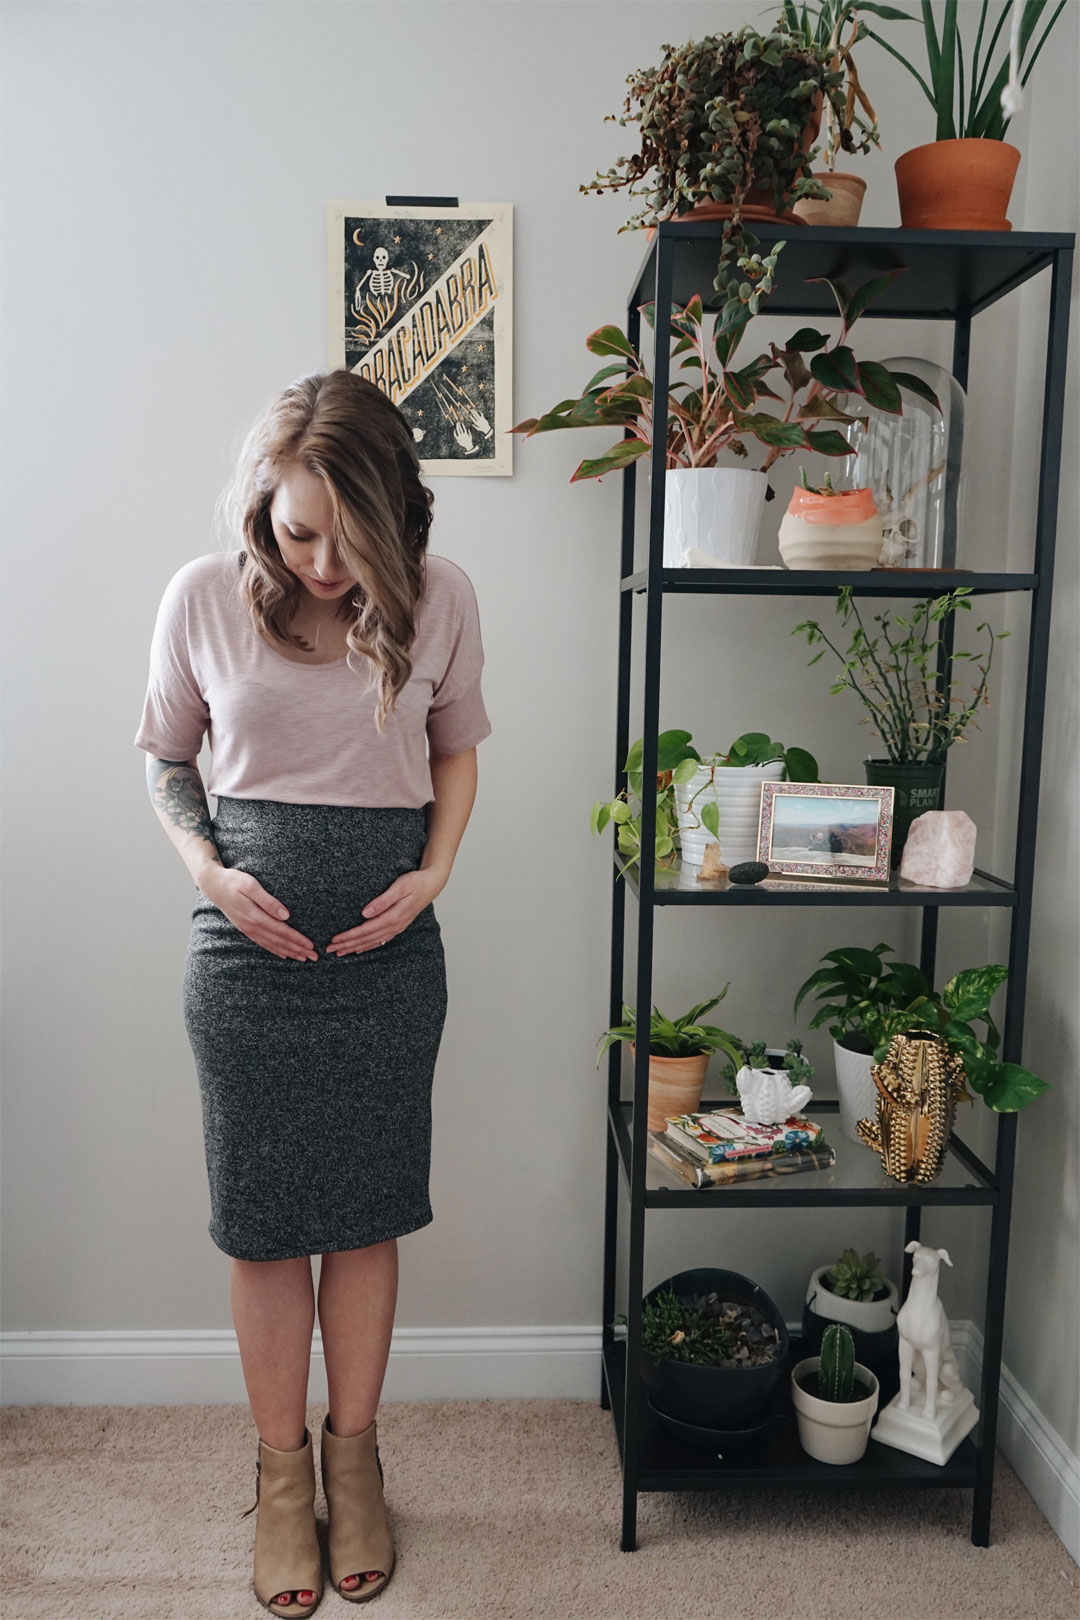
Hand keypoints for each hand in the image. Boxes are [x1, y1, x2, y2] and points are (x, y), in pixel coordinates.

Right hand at [199, 866, 317, 961]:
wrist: (213, 885)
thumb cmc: (234, 881)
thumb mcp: (251, 885)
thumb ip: (268, 901)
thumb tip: (286, 915)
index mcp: (255, 916)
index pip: (282, 931)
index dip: (298, 940)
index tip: (311, 945)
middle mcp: (252, 926)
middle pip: (279, 941)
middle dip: (298, 950)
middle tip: (314, 957)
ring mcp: (247, 929)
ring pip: (272, 945)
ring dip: (289, 952)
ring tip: (303, 958)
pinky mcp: (245, 928)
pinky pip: (262, 943)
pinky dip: (275, 950)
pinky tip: (283, 955)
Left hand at [324, 868, 445, 956]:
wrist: (431, 884)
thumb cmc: (415, 882)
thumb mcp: (400, 887)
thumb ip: (383, 900)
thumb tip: (365, 912)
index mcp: (393, 916)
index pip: (366, 930)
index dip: (349, 936)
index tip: (335, 939)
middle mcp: (394, 926)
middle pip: (366, 939)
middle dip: (347, 945)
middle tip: (329, 950)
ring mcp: (397, 928)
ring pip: (372, 942)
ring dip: (355, 947)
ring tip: (340, 952)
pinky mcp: (398, 926)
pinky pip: (380, 940)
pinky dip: (368, 946)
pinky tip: (359, 949)